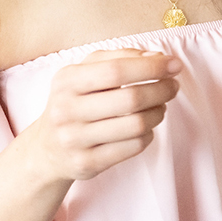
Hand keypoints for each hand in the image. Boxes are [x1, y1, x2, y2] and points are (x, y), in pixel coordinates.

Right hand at [22, 49, 180, 183]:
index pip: (116, 70)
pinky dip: (148, 134)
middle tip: (172, 87)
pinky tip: (144, 128)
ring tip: (160, 106)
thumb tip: (158, 57)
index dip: (152, 67)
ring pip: (136, 125)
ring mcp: (74, 139)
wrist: (46, 148)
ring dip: (158, 113)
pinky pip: (133, 147)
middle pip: (131, 99)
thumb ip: (121, 57)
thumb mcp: (86, 71)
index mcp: (67, 81)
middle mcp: (66, 110)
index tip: (175, 65)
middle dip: (162, 90)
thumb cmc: (76, 101)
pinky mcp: (86, 163)